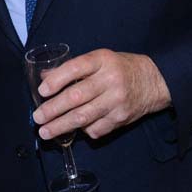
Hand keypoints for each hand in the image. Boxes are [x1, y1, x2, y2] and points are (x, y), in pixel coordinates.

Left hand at [32, 49, 170, 139]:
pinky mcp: (121, 118)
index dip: (57, 80)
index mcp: (102, 60)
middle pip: (76, 96)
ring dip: (61, 126)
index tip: (42, 91)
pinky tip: (73, 131)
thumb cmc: (120, 68)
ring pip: (84, 116)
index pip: (76, 68)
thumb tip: (45, 77)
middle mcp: (110, 80)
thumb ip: (74, 68)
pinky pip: (96, 129)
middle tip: (37, 118)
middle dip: (53, 109)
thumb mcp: (99, 59)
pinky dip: (83, 131)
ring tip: (45, 131)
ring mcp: (116, 101)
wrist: (154, 81)